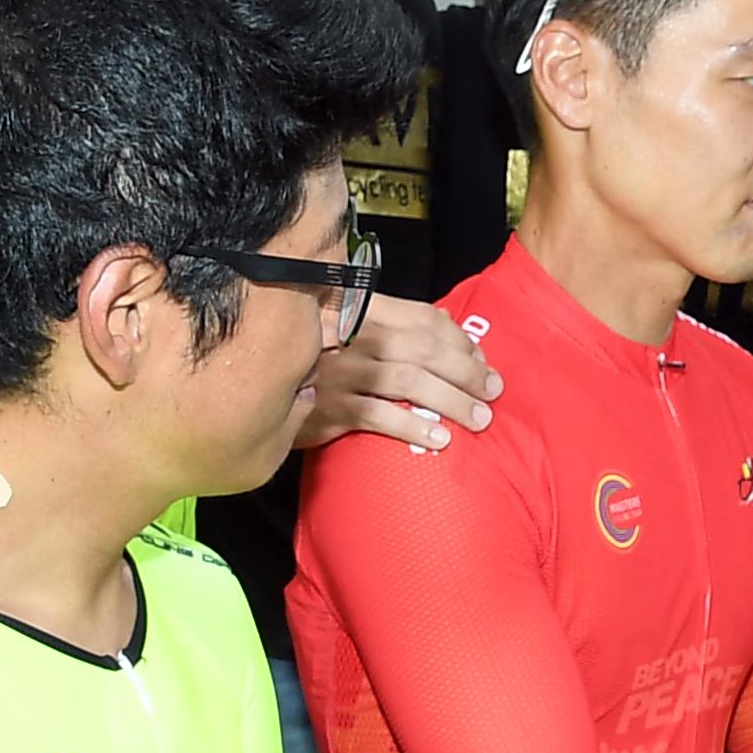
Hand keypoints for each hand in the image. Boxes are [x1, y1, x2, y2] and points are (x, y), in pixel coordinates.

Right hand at [303, 295, 500, 452]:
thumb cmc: (318, 364)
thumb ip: (394, 325)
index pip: (424, 318)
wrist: (259, 392)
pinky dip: (413, 426)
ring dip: (452, 401)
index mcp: (363, 313)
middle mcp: (352, 337)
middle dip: (466, 371)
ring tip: (479, 419)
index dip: (460, 339)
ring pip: (408, 381)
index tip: (482, 361)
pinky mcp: (328, 408)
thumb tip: (448, 324)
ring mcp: (339, 372)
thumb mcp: (350, 333)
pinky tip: (440, 439)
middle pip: (423, 349)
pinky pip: (379, 416)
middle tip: (493, 393)